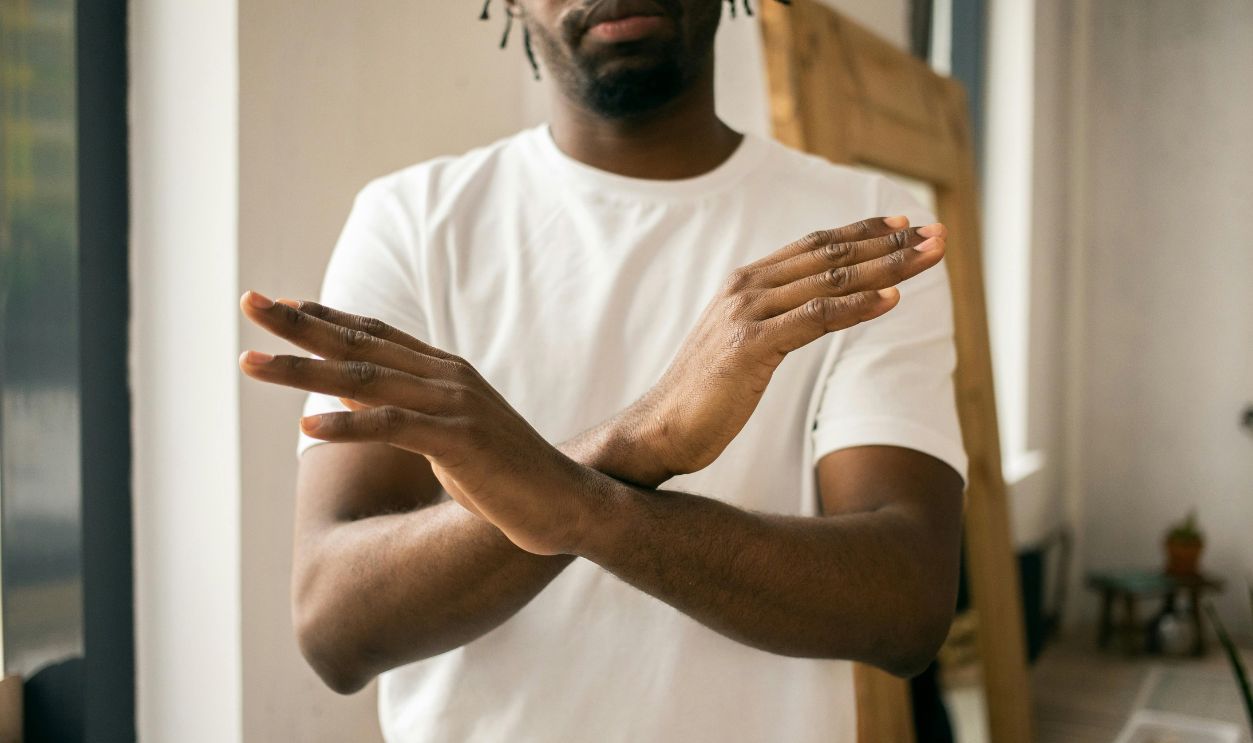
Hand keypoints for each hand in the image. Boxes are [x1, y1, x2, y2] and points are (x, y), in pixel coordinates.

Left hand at [238, 294, 604, 555]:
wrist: (564, 501)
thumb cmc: (504, 474)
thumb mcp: (447, 434)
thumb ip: (404, 409)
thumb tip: (353, 396)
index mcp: (444, 371)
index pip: (373, 333)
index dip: (324, 317)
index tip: (278, 304)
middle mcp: (445, 377)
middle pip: (358, 344)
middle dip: (298, 325)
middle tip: (249, 303)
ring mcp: (453, 406)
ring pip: (364, 379)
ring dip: (303, 371)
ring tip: (251, 362)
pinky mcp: (458, 440)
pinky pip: (392, 427)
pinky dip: (348, 424)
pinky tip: (307, 425)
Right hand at [614, 216, 946, 482]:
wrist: (659, 428)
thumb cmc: (705, 394)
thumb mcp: (743, 344)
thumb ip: (775, 318)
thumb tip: (813, 310)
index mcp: (745, 283)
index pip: (814, 245)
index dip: (862, 231)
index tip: (904, 221)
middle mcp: (746, 288)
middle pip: (830, 255)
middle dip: (889, 242)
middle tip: (936, 232)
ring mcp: (746, 314)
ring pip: (830, 280)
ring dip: (887, 266)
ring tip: (929, 255)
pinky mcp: (750, 346)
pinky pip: (815, 318)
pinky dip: (857, 307)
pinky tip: (893, 298)